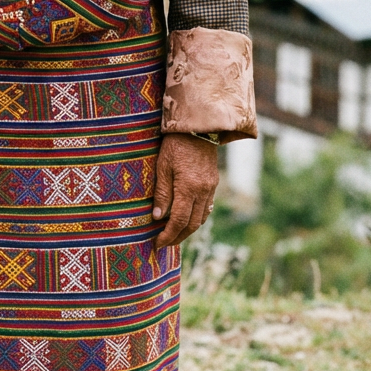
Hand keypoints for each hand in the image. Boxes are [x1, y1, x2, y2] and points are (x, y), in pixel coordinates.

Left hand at [151, 134, 218, 248]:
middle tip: (164, 244)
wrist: (199, 126)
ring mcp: (210, 188)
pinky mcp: (213, 183)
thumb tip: (157, 217)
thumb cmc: (175, 143)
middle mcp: (203, 191)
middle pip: (192, 225)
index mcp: (189, 188)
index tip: (157, 243)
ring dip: (188, 230)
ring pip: (201, 218)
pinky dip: (196, 218)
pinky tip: (187, 219)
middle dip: (178, 238)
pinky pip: (206, 208)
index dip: (168, 235)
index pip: (178, 221)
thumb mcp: (163, 165)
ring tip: (174, 235)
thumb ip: (162, 192)